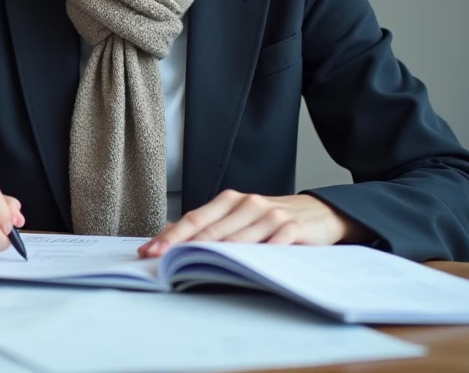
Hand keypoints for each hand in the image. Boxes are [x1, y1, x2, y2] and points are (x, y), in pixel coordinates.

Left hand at [138, 191, 368, 257]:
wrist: (319, 212)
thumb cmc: (272, 219)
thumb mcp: (238, 217)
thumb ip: (208, 224)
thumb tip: (168, 231)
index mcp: (229, 201)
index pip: (194, 219)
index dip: (171, 236)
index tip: (149, 250)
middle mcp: (247, 204)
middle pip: (210, 229)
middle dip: (182, 246)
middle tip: (160, 261)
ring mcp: (270, 215)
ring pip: (237, 238)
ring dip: (214, 254)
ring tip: (191, 267)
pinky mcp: (293, 228)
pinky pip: (273, 243)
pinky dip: (258, 254)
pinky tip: (245, 266)